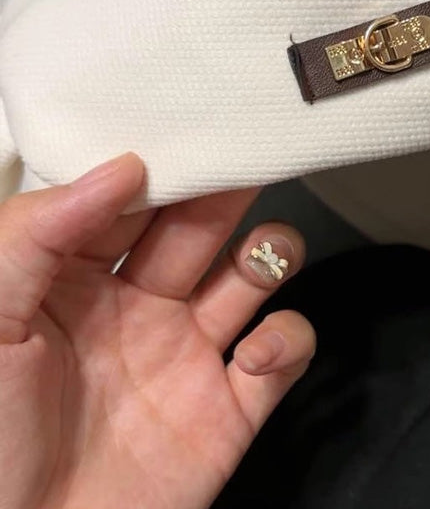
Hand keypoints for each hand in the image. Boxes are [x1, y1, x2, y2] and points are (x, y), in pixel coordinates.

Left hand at [0, 153, 314, 508]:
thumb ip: (34, 233)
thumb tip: (122, 167)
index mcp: (75, 280)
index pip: (131, 201)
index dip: (164, 166)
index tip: (194, 129)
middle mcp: (139, 307)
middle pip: (200, 226)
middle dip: (226, 191)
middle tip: (252, 155)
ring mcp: (189, 356)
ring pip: (252, 276)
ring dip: (271, 252)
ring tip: (261, 260)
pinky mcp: (229, 409)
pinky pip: (283, 355)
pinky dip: (286, 342)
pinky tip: (255, 354)